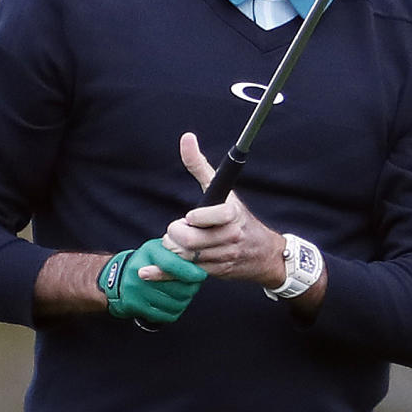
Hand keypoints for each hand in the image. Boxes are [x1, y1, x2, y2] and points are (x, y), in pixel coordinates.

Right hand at [99, 238, 206, 323]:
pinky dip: (175, 311)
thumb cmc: (146, 262)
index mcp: (149, 252)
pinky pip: (166, 315)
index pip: (173, 264)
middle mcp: (140, 270)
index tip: (201, 276)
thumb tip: (201, 265)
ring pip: (175, 303)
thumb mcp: (159, 249)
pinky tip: (173, 303)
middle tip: (193, 285)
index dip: (191, 272)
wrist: (115, 278)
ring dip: (184, 300)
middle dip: (191, 288)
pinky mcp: (135, 306)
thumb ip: (178, 254)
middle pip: (177, 288)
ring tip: (183, 294)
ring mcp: (136, 290)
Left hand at [156, 133, 285, 287]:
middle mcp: (230, 237)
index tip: (191, 217)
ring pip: (185, 257)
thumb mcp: (223, 191)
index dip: (197, 218)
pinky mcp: (215, 273)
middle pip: (190, 240)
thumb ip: (200, 166)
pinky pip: (184, 274)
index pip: (213, 216)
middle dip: (176, 235)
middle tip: (178, 230)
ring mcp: (223, 257)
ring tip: (178, 243)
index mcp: (232, 215)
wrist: (263, 254)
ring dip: (173, 250)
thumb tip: (186, 137)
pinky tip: (147, 272)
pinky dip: (164, 273)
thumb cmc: (238, 219)